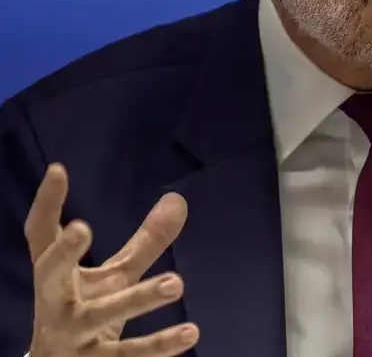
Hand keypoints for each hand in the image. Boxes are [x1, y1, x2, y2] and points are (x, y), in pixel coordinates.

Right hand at [25, 163, 199, 356]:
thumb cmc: (85, 312)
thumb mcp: (114, 275)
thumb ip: (145, 241)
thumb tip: (179, 199)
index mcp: (56, 276)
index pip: (43, 237)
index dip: (47, 204)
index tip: (58, 170)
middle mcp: (57, 303)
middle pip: (51, 275)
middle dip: (64, 253)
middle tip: (81, 227)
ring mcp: (74, 336)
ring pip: (102, 315)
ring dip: (139, 299)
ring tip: (176, 283)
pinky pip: (128, 355)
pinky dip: (159, 347)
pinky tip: (190, 332)